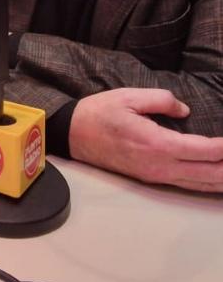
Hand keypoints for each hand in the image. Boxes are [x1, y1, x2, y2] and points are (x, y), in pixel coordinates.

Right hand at [69, 88, 222, 192]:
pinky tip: (217, 180)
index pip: (204, 149)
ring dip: (222, 179)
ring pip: (200, 183)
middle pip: (208, 173)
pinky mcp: (151, 177)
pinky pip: (188, 184)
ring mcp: (155, 175)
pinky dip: (208, 183)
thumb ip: (161, 100)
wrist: (73, 134)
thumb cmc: (99, 113)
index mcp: (156, 143)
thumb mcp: (128, 97)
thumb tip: (184, 110)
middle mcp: (159, 165)